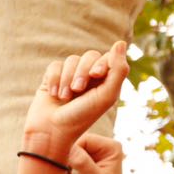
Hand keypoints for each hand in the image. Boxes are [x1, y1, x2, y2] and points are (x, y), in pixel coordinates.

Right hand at [21, 41, 128, 161]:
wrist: (52, 131)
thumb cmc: (82, 117)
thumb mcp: (107, 95)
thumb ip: (119, 70)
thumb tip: (120, 42)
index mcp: (104, 81)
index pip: (107, 57)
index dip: (101, 62)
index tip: (95, 75)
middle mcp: (88, 77)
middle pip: (89, 56)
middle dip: (82, 71)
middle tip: (77, 89)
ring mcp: (69, 77)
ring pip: (71, 60)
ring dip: (67, 79)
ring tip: (64, 97)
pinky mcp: (52, 79)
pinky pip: (55, 66)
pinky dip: (54, 79)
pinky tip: (54, 94)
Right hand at [68, 133, 132, 173]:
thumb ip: (83, 162)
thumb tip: (68, 148)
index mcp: (110, 147)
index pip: (84, 139)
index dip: (71, 151)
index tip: (65, 166)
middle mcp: (103, 148)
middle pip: (75, 144)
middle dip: (67, 159)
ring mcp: (94, 155)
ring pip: (70, 152)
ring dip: (65, 166)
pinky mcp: (86, 163)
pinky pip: (69, 160)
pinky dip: (65, 170)